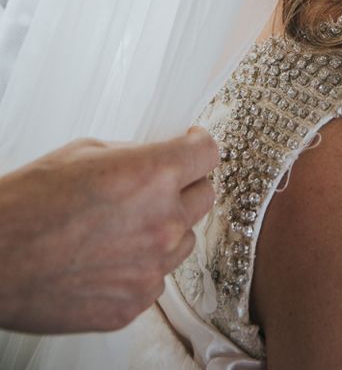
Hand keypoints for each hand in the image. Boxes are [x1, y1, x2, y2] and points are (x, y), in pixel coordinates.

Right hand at [0, 127, 218, 333]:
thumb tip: (158, 157)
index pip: (208, 153)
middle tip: (159, 186)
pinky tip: (108, 257)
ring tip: (124, 226)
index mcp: (154, 176)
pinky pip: (157, 276)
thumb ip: (135, 155)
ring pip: (185, 239)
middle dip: (186, 186)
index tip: (193, 146)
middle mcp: (163, 221)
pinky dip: (142, 265)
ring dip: (167, 228)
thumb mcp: (84, 153)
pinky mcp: (135, 302)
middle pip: (205, 196)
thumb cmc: (25, 205)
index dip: (199, 146)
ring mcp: (152, 266)